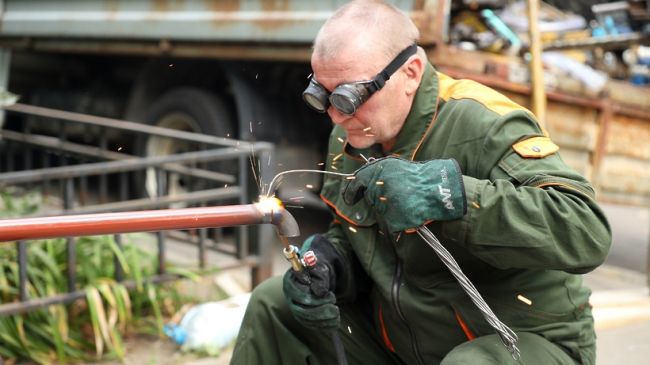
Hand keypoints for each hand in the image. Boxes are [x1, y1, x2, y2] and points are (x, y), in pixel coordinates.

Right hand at [282, 234, 339, 329]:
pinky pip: (311, 325)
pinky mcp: (303, 316)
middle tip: (335, 309)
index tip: (327, 294)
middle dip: (319, 312)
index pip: (296, 293)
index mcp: (290, 281)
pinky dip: (324, 326)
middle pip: (300, 310)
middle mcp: (290, 296)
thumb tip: (320, 291)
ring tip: (337, 314)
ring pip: (306, 320)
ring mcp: (296, 307)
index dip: (311, 297)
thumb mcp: (320, 267)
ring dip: (323, 320)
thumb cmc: (318, 269)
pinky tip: (335, 322)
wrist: (320, 274)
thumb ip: (319, 276)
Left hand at [343, 157, 466, 232]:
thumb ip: (377, 172)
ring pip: (379, 212)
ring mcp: (384, 205)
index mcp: (377, 171)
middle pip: (370, 198)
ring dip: (389, 210)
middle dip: (379, 199)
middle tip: (398, 195)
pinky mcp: (392, 220)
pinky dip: (396, 222)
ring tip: (406, 203)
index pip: (356, 183)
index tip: (350, 197)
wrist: (439, 191)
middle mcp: (377, 187)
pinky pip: (388, 224)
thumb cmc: (420, 177)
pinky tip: (407, 213)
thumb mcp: (396, 165)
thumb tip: (360, 182)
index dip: (351, 192)